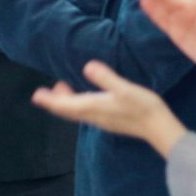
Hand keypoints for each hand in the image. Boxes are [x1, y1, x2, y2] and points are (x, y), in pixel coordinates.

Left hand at [31, 60, 188, 154]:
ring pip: (77, 112)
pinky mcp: (110, 120)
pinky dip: (78, 104)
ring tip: (62, 88)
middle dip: (54, 101)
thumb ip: (106, 78)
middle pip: (67, 110)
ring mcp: (102, 120)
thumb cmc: (143, 108)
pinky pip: (87, 112)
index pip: (64, 106)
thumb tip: (87, 66)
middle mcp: (94, 116)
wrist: (159, 128)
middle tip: (43, 92)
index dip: (49, 100)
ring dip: (66, 102)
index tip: (36, 95)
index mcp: (94, 108)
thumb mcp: (124, 89)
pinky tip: (86, 96)